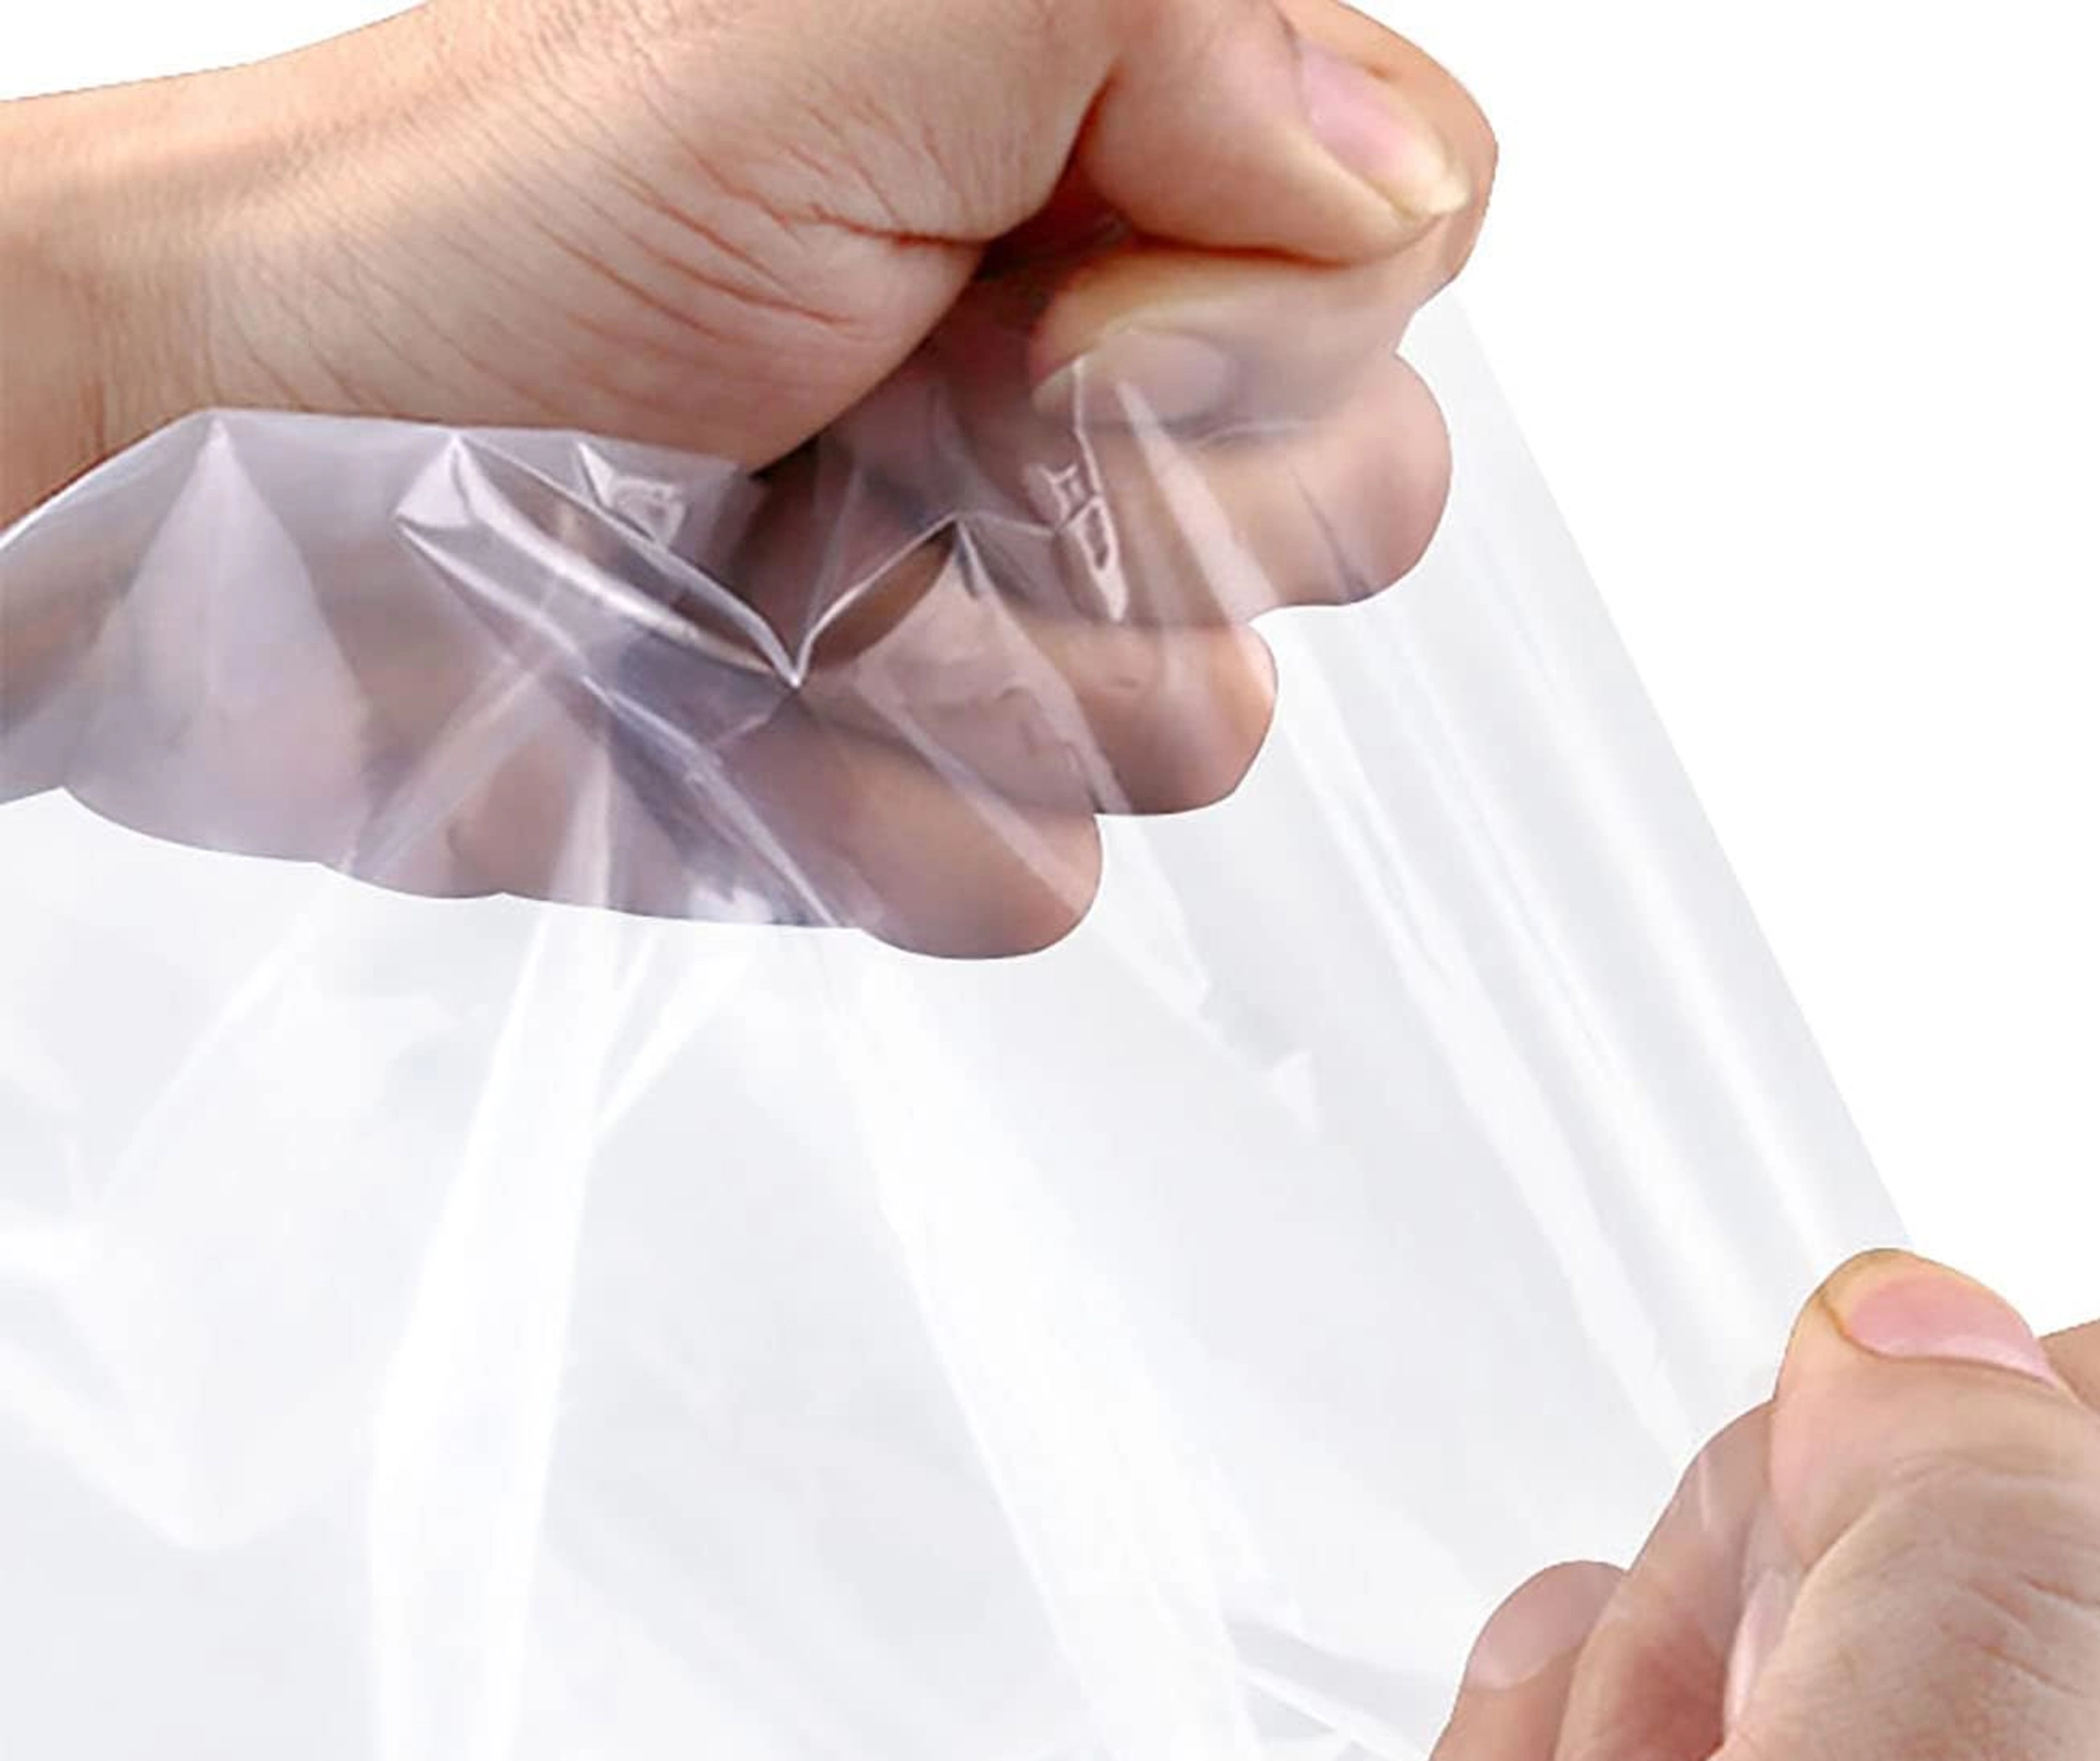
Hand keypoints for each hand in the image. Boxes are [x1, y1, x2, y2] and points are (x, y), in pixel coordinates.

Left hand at [2, 1, 1490, 949]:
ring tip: (775, 559)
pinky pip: (1048, 880)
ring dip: (964, 664)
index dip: (1234, 330)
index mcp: (1127, 177)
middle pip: (1357, 510)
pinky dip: (877, 817)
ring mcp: (1032, 615)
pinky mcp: (938, 795)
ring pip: (1211, 729)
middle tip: (868, 418)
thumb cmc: (470, 233)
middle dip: (1098, 504)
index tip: (1013, 305)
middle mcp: (1113, 394)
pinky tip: (748, 710)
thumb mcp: (809, 38)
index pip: (1405, 256)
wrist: (237, 479)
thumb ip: (1145, 35)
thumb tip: (1388, 178)